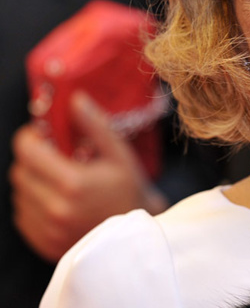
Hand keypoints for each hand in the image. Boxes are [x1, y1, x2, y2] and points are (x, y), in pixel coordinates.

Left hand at [9, 91, 167, 261]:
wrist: (137, 237)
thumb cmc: (130, 191)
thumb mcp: (120, 154)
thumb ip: (95, 126)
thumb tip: (75, 99)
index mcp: (72, 183)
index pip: (27, 151)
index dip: (29, 137)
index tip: (41, 134)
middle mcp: (55, 208)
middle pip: (19, 173)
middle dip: (31, 159)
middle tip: (53, 155)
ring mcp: (48, 229)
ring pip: (19, 195)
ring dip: (32, 182)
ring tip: (58, 180)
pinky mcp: (43, 243)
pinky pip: (23, 216)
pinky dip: (33, 204)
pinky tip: (57, 200)